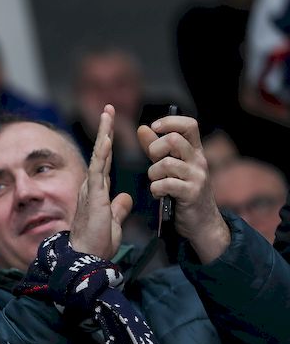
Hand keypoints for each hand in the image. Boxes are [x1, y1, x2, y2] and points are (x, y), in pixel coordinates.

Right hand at [70, 104, 133, 257]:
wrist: (88, 257)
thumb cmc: (97, 243)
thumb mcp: (113, 222)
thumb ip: (118, 208)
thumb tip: (125, 197)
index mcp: (97, 192)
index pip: (104, 162)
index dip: (108, 144)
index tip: (112, 128)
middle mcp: (91, 187)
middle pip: (101, 153)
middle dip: (105, 130)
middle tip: (108, 109)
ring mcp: (90, 189)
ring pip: (98, 156)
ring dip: (103, 134)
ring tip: (107, 114)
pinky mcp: (93, 196)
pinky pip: (98, 170)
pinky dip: (102, 153)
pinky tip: (106, 139)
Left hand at [137, 114, 229, 262]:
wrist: (202, 222)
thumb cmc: (182, 191)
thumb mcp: (169, 166)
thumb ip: (156, 148)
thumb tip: (142, 128)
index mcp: (195, 151)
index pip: (189, 124)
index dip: (170, 121)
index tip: (154, 127)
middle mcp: (199, 160)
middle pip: (174, 140)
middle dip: (154, 149)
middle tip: (152, 162)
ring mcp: (197, 177)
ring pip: (166, 163)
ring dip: (153, 173)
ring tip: (155, 182)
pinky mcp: (192, 193)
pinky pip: (166, 184)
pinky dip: (156, 188)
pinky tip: (158, 193)